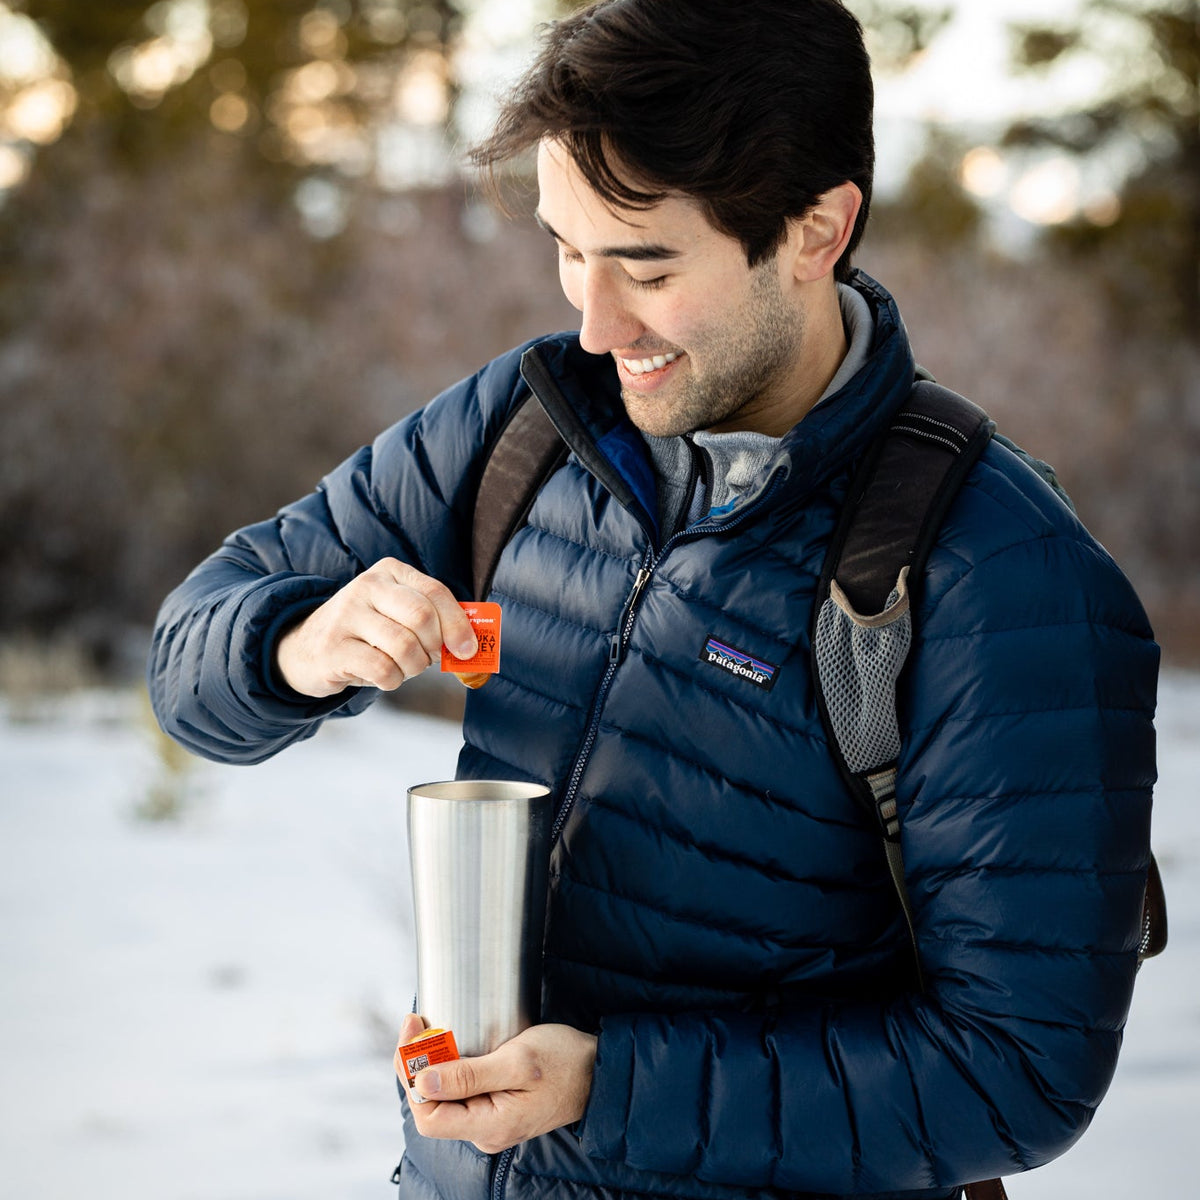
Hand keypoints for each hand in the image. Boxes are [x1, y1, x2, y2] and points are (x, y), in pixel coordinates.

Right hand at [275, 559, 476, 697]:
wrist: (305, 647)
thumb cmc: (366, 633)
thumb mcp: (397, 613)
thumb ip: (433, 620)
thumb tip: (470, 646)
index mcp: (390, 572)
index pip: (436, 592)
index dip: (458, 624)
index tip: (467, 649)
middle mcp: (367, 586)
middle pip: (422, 618)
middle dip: (434, 647)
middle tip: (428, 658)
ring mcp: (347, 615)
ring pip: (405, 647)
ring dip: (413, 668)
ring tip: (402, 667)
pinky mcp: (333, 647)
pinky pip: (383, 669)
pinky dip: (392, 680)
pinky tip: (381, 675)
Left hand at [396, 1013, 596, 1154]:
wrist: (598, 1070)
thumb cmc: (564, 1062)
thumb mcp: (518, 1061)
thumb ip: (469, 1076)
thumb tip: (422, 1083)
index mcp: (489, 1127)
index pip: (428, 1116)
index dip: (411, 1076)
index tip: (412, 1032)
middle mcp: (484, 1131)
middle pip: (432, 1104)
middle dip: (417, 1062)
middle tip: (417, 1020)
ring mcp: (489, 1120)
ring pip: (444, 1096)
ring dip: (431, 1061)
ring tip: (429, 1027)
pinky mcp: (494, 1106)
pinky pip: (460, 1091)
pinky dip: (449, 1065)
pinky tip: (449, 1042)